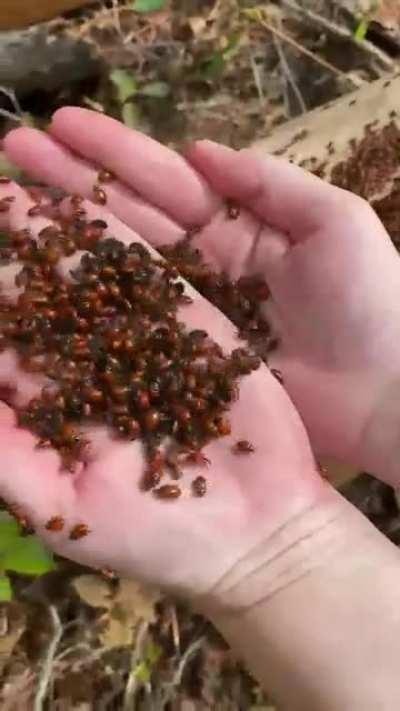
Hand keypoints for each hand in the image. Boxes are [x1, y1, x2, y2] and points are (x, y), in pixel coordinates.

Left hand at [0, 174, 322, 597]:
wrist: (256, 529)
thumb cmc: (154, 535)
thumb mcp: (58, 504)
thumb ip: (2, 444)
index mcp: (55, 407)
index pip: (6, 347)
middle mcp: (93, 365)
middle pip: (41, 304)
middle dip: (10, 264)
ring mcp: (142, 339)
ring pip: (88, 278)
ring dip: (51, 236)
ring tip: (14, 189)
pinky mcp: (190, 323)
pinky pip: (147, 274)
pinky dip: (115, 237)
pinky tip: (83, 202)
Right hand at [7, 110, 399, 476]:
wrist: (384, 394)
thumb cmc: (370, 303)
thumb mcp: (334, 222)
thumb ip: (269, 183)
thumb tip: (197, 149)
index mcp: (242, 225)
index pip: (168, 181)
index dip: (115, 153)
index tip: (60, 125)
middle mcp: (208, 263)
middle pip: (132, 216)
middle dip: (75, 183)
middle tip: (13, 153)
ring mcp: (194, 312)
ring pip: (125, 266)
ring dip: (73, 235)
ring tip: (16, 206)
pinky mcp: (187, 361)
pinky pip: (136, 324)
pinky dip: (96, 303)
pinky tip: (54, 284)